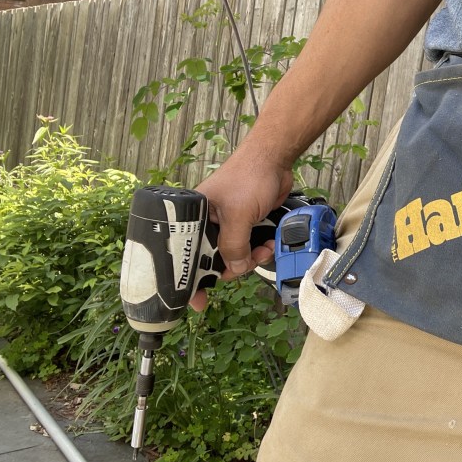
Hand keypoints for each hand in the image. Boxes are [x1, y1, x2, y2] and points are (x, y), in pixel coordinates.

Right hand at [189, 138, 293, 311]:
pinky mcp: (246, 223)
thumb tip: (234, 268)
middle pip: (213, 258)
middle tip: (246, 264)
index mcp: (194, 216)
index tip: (197, 301)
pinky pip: (249, 246)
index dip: (190, 277)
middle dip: (232, 266)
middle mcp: (208, 221)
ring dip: (250, 258)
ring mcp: (228, 223)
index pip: (186, 252)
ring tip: (264, 248)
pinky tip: (269, 243)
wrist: (275, 159)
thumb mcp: (238, 214)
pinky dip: (259, 249)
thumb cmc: (249, 176)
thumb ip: (234, 244)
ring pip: (234, 255)